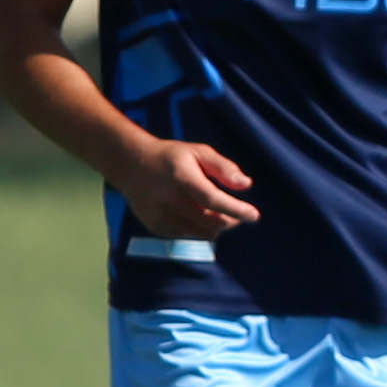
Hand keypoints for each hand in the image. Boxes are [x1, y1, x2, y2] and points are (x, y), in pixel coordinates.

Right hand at [113, 138, 256, 239]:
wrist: (131, 165)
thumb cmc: (172, 157)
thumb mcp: (199, 152)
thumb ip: (223, 167)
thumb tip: (246, 185)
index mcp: (182, 178)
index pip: (211, 199)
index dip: (235, 209)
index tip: (254, 215)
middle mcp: (169, 200)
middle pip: (209, 222)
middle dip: (229, 221)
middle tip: (235, 213)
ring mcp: (160, 216)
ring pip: (200, 233)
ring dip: (215, 227)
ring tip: (216, 212)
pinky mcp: (155, 226)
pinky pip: (187, 235)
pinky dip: (198, 229)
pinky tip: (194, 214)